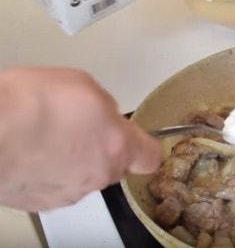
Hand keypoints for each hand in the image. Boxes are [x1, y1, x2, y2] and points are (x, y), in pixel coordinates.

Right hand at [0, 67, 160, 211]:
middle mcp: (99, 174)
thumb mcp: (83, 85)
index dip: (143, 147)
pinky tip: (32, 154)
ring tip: (48, 139)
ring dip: (73, 161)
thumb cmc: (31, 104)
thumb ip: (105, 105)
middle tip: (79, 129)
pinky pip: (55, 187)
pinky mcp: (41, 202)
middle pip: (114, 166)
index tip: (136, 139)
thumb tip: (104, 112)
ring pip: (83, 177)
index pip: (150, 157)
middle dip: (102, 149)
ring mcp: (69, 191)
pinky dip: (48, 174)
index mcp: (118, 145)